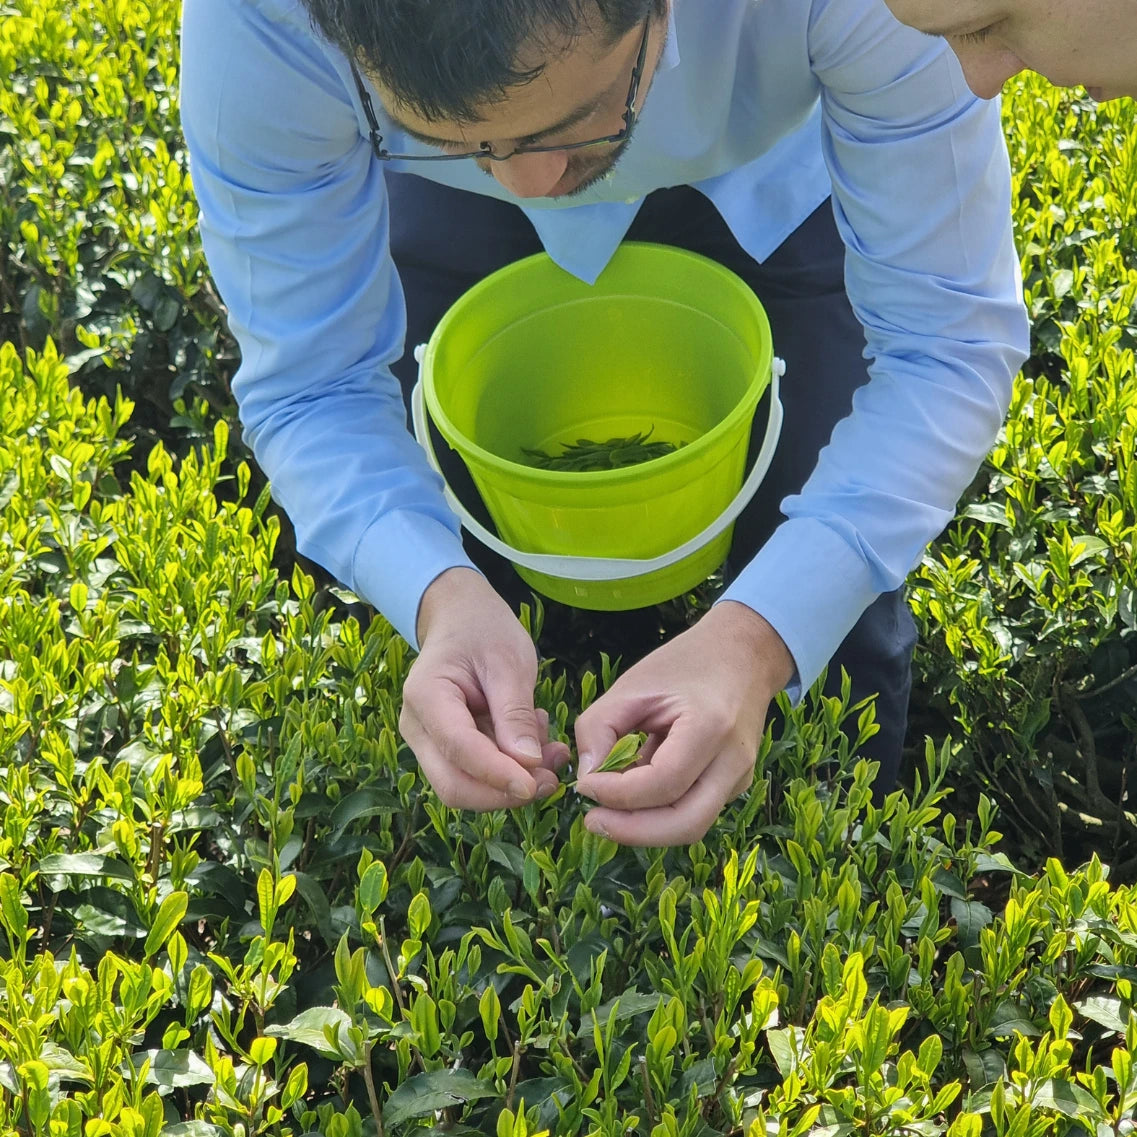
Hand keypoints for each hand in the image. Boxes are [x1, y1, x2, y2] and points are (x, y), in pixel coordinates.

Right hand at [399, 568, 569, 808]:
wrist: (463, 618)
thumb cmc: (484, 631)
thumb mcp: (508, 662)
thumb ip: (515, 713)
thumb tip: (528, 764)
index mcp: (426, 697)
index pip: (459, 750)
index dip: (498, 775)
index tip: (537, 785)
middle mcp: (417, 728)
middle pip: (453, 785)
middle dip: (504, 792)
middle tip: (552, 779)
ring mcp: (428, 741)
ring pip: (465, 786)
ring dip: (511, 781)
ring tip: (548, 746)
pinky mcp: (446, 748)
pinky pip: (475, 773)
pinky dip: (509, 769)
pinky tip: (533, 740)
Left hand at [573, 602, 794, 845]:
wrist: (743, 654)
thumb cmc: (685, 663)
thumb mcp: (631, 685)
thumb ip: (599, 728)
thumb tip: (587, 778)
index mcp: (709, 726)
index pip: (663, 783)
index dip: (618, 793)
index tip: (584, 784)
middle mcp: (733, 760)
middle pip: (686, 823)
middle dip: (633, 831)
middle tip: (592, 820)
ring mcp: (740, 777)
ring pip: (692, 826)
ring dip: (645, 828)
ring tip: (607, 812)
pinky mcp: (735, 785)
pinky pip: (694, 811)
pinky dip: (659, 812)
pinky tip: (634, 794)